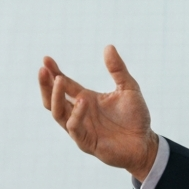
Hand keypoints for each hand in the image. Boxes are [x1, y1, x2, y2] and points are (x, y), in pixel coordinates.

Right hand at [38, 45, 157, 180]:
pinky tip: (82, 101)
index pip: (64, 85)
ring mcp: (80, 128)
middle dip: (46, 85)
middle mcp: (79, 113)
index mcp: (85, 99)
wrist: (145, 142)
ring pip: (58, 113)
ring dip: (56, 97)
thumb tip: (108, 46)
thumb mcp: (129, 88)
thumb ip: (118, 69)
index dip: (54, 73)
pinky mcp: (86, 142)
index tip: (46, 59)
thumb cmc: (135, 117)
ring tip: (60, 80)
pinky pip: (74, 127)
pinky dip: (76, 114)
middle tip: (43, 70)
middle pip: (53, 99)